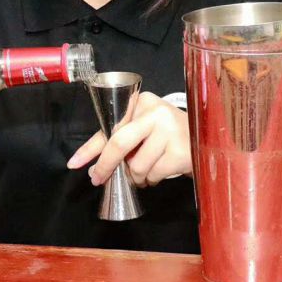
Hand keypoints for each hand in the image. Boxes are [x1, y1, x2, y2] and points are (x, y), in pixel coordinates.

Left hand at [66, 91, 191, 187]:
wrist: (207, 138)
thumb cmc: (167, 134)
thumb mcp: (142, 129)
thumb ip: (117, 141)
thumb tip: (91, 167)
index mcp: (142, 102)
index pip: (110, 125)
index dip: (90, 148)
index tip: (74, 163)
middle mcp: (156, 112)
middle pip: (120, 143)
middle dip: (106, 165)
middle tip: (99, 179)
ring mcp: (170, 131)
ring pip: (137, 165)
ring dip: (137, 176)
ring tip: (147, 169)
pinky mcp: (180, 151)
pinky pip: (154, 174)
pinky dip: (152, 179)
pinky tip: (160, 171)